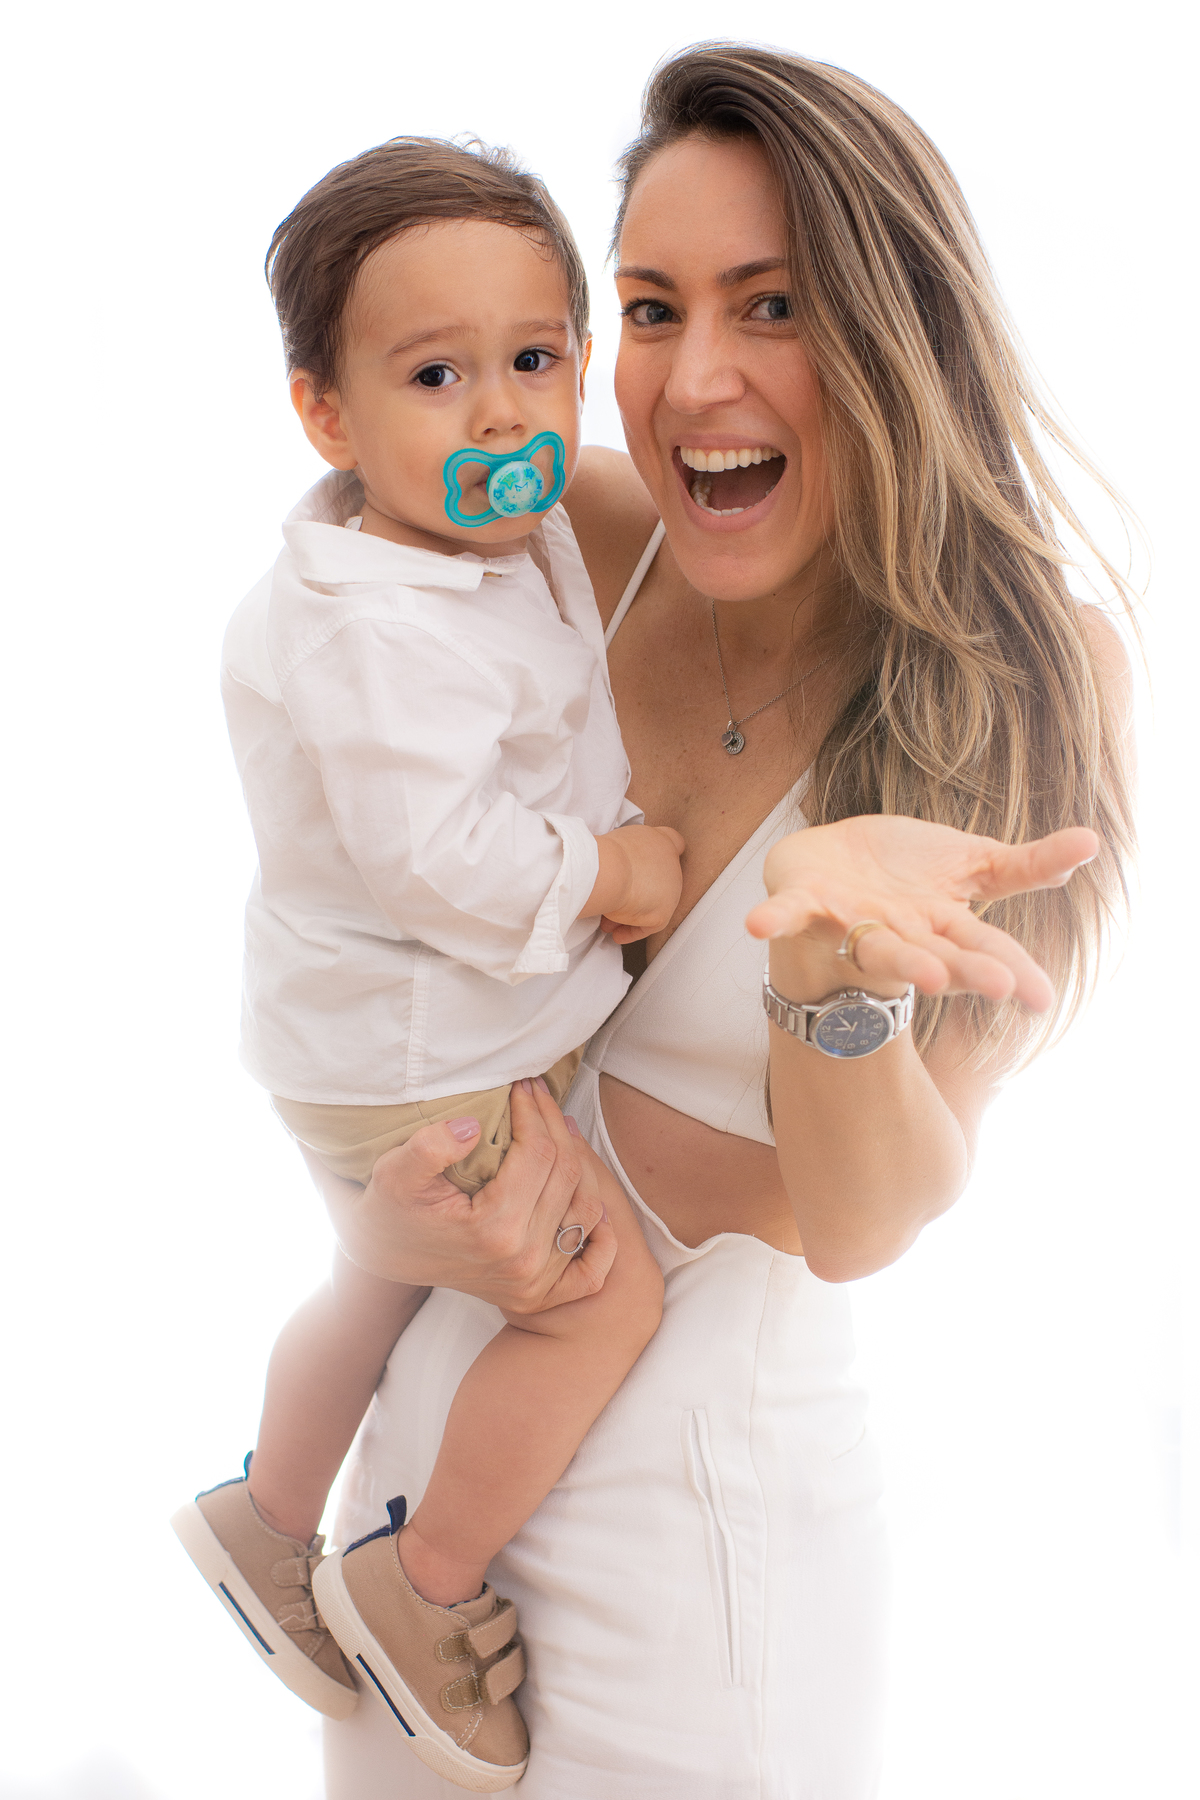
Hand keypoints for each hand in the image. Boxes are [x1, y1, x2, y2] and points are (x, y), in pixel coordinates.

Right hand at [303, 1079, 619, 1312]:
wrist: (383, 1254)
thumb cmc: (391, 1207)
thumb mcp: (393, 1171)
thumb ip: (428, 1147)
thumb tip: (472, 1128)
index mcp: (493, 1231)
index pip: (539, 1154)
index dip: (534, 1111)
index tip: (522, 1085)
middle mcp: (523, 1261)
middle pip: (566, 1176)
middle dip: (556, 1125)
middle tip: (540, 1095)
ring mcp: (534, 1283)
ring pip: (586, 1209)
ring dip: (581, 1163)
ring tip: (560, 1130)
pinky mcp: (539, 1296)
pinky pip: (592, 1270)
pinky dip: (601, 1237)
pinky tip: (588, 1199)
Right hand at [589, 823, 685, 944]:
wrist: (607, 870)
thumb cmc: (602, 854)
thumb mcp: (615, 843)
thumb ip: (625, 854)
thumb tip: (614, 868)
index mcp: (659, 840)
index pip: (673, 842)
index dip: (663, 854)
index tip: (649, 864)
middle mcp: (671, 863)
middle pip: (660, 881)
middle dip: (638, 894)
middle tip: (616, 902)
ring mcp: (671, 889)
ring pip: (652, 905)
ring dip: (630, 915)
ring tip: (607, 922)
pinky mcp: (663, 912)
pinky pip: (648, 926)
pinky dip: (632, 932)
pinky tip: (618, 935)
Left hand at [744, 815, 1098, 1009]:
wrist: (830, 863)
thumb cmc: (905, 872)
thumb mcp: (972, 862)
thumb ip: (1027, 864)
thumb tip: (1091, 844)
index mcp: (940, 926)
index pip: (983, 949)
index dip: (1010, 970)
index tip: (1038, 996)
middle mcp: (899, 935)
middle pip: (934, 956)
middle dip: (960, 970)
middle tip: (994, 986)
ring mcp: (852, 924)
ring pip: (874, 947)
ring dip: (895, 960)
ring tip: (922, 975)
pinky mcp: (806, 906)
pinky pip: (787, 914)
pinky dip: (772, 920)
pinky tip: (754, 926)